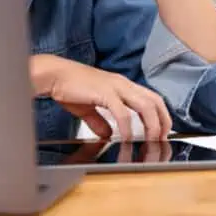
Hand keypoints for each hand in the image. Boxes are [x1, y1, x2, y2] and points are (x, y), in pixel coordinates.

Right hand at [34, 54, 171, 141]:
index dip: (161, 115)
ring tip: (150, 140)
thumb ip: (99, 121)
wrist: (53, 75)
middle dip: (162, 121)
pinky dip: (127, 127)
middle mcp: (122, 83)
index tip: (161, 132)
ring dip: (151, 125)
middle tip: (162, 139)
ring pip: (145, 105)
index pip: (151, 97)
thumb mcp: (87, 108)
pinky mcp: (104, 92)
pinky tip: (125, 138)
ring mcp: (115, 86)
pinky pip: (123, 112)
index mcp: (121, 84)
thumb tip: (107, 134)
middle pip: (154, 101)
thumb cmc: (68, 87)